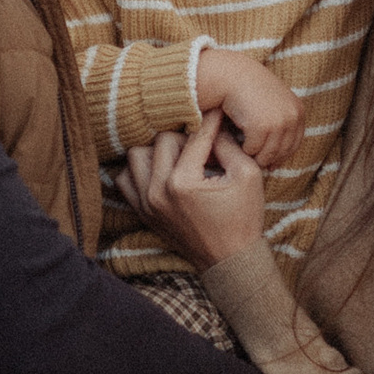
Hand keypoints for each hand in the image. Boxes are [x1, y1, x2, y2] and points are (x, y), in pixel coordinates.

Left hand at [123, 114, 267, 266]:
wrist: (230, 260)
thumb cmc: (243, 218)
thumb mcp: (248, 175)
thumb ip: (229, 144)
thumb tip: (214, 122)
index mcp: (183, 183)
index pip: (194, 137)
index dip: (210, 122)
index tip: (217, 113)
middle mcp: (158, 192)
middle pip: (161, 139)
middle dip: (185, 137)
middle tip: (202, 144)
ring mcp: (146, 204)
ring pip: (136, 155)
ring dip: (157, 151)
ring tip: (179, 158)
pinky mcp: (142, 212)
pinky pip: (125, 180)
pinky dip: (140, 171)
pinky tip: (161, 172)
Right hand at [190, 45, 302, 169]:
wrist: (232, 75)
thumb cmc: (248, 90)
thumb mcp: (273, 103)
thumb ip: (280, 124)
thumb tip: (277, 163)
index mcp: (298, 111)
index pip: (294, 144)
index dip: (281, 155)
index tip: (269, 162)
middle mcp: (292, 117)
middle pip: (282, 152)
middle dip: (267, 158)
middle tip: (252, 157)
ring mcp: (279, 122)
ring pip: (267, 154)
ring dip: (254, 154)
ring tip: (244, 147)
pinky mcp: (263, 127)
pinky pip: (253, 150)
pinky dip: (244, 148)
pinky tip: (238, 139)